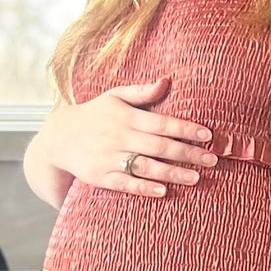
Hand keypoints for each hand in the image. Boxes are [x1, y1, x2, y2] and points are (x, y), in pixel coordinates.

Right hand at [28, 75, 219, 199]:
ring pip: (146, 166)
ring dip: (172, 173)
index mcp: (126, 116)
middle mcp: (119, 136)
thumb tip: (167, 80)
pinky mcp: (101, 177)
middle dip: (187, 153)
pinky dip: (144, 187)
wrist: (58, 138)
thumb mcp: (114, 97)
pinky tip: (163, 190)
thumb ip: (142, 92)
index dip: (186, 129)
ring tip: (196, 178)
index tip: (208, 135)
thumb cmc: (94, 115)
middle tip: (212, 160)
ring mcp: (109, 157)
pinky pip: (125, 183)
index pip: (162, 122)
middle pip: (159, 146)